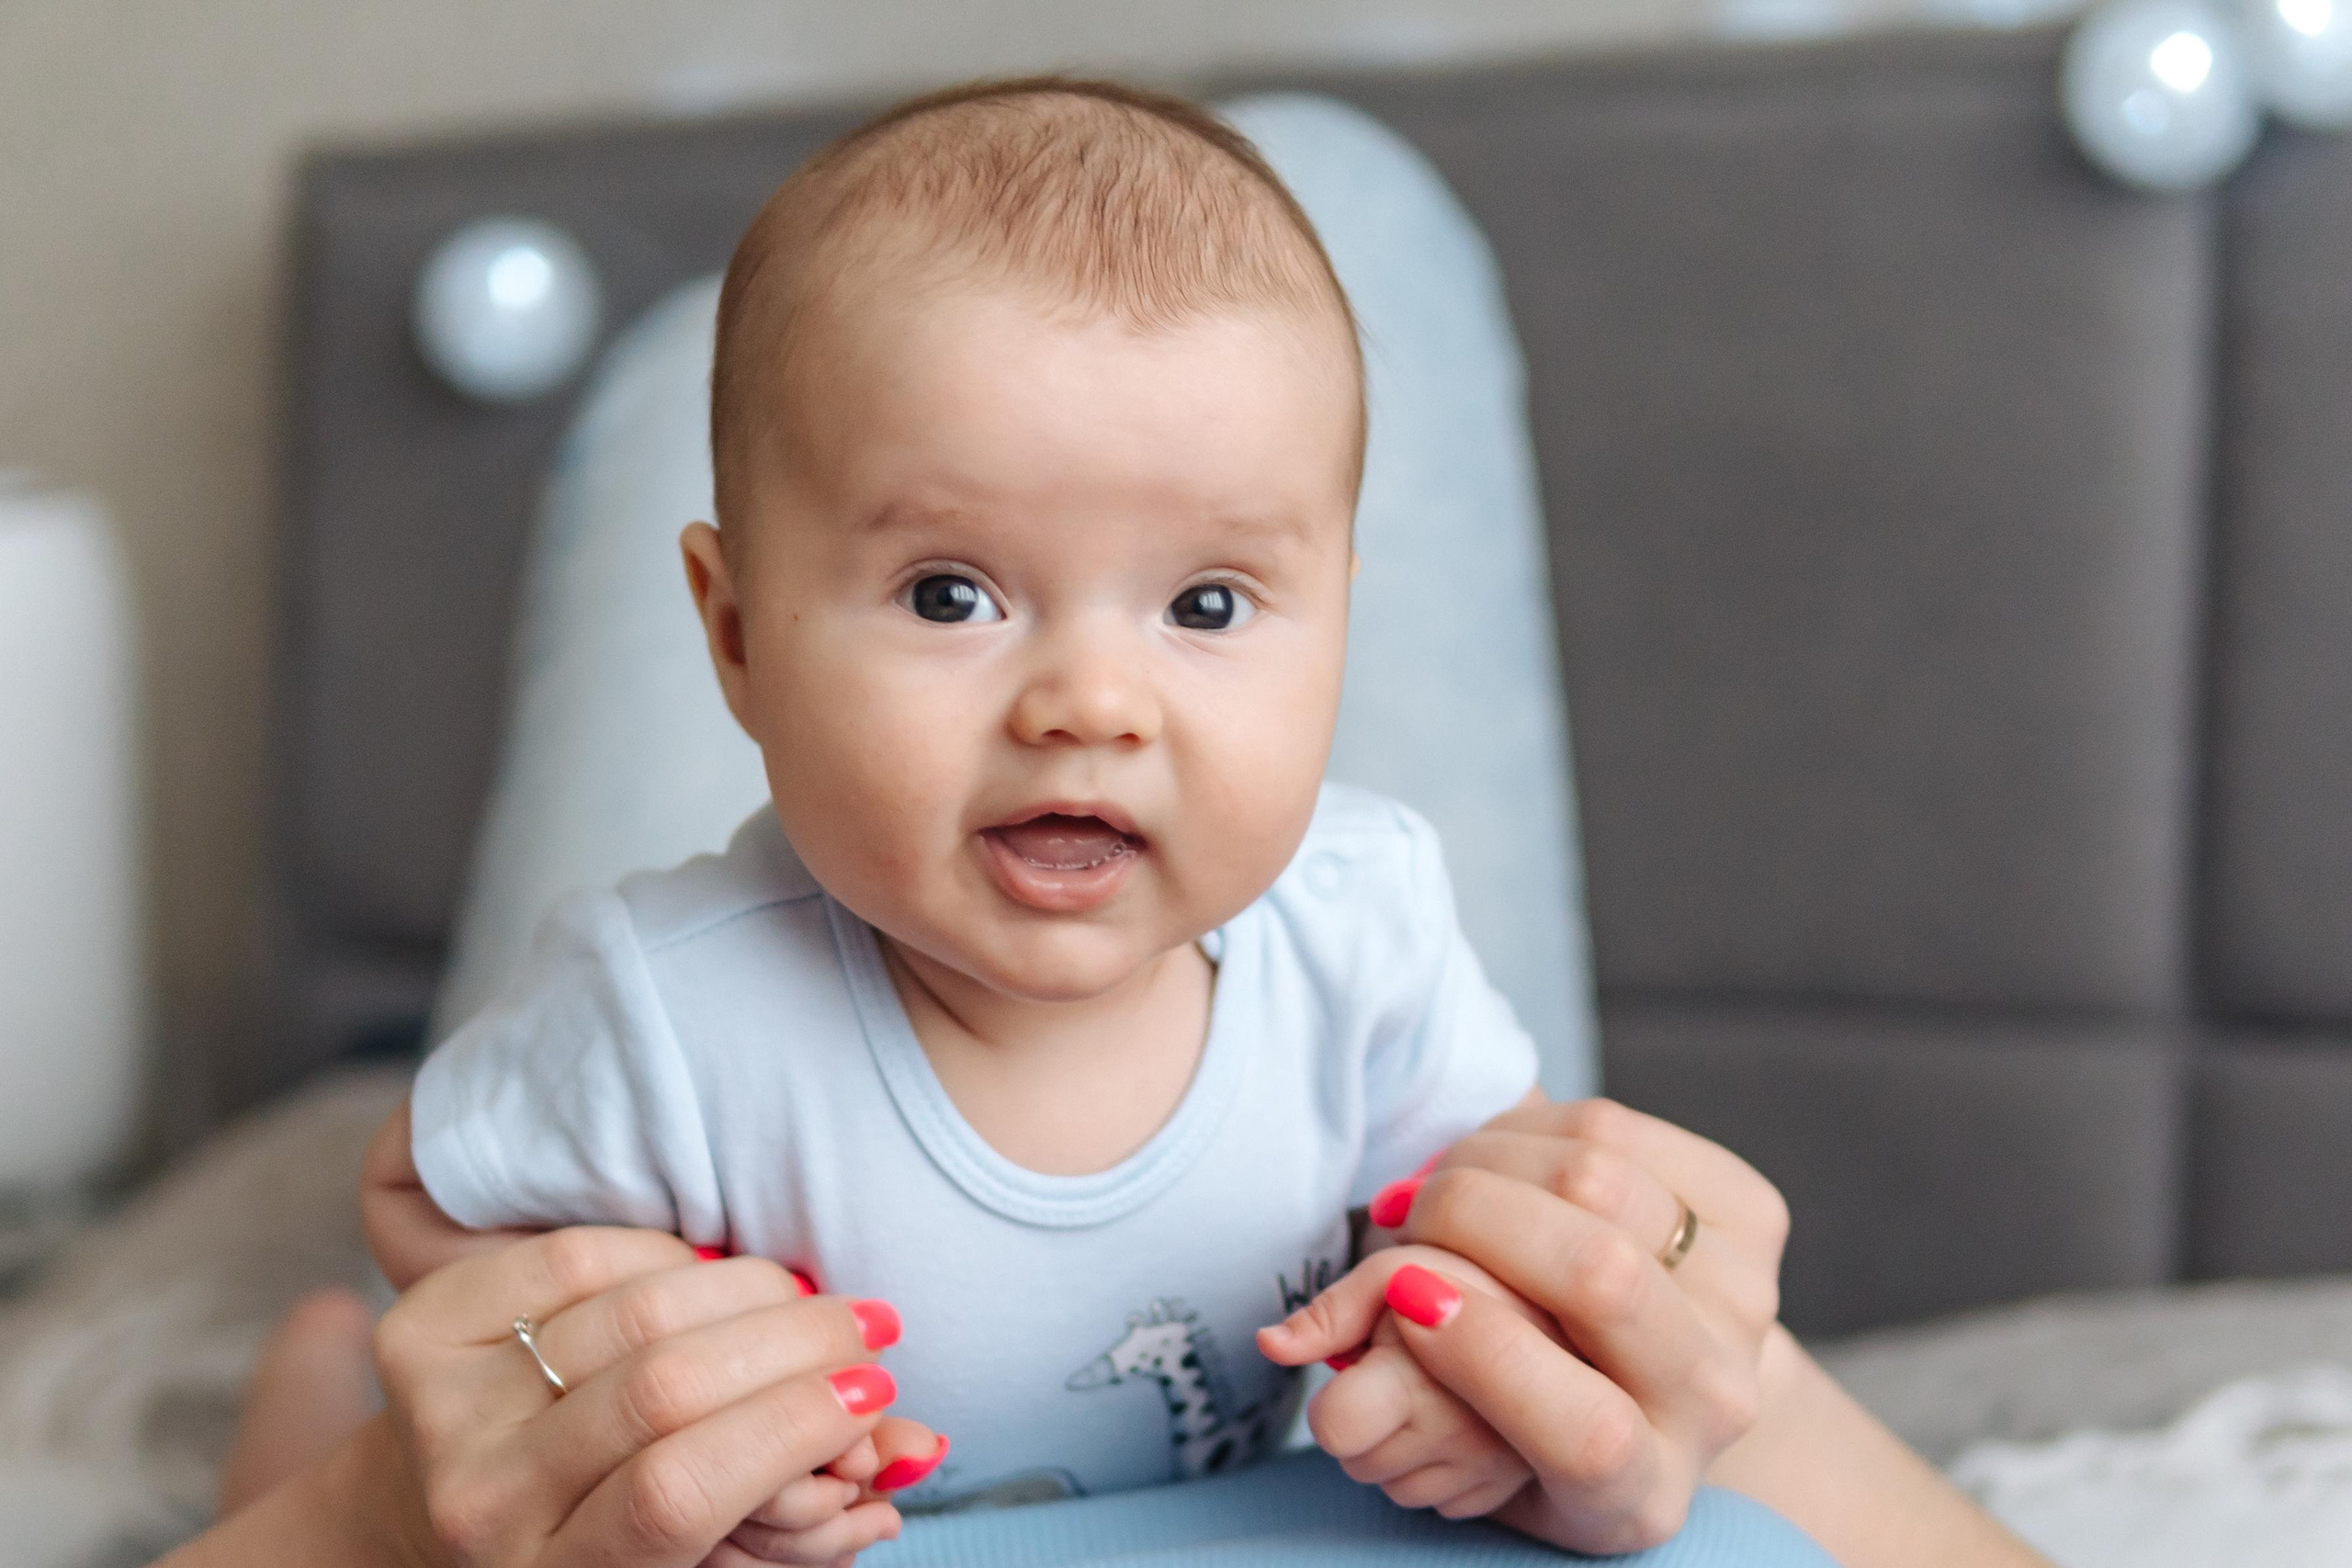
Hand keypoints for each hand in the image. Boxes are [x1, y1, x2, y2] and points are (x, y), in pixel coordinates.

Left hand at [356, 1226, 909, 1566]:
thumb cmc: (599, 1545)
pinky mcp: (421, 1328)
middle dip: (795, 1340)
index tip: (872, 1390)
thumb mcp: (702, 1561)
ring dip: (748, 1288)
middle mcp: (481, 1502)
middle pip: (662, 1388)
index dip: (791, 1428)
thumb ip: (806, 1518)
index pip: (678, 1492)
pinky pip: (575, 1257)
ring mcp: (438, 1411)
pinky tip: (706, 1275)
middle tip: (868, 1326)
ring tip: (804, 1299)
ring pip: (631, 1310)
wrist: (422, 1527)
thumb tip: (917, 1446)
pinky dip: (664, 1256)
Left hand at [1261, 1243, 1549, 1520]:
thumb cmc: (1463, 1277)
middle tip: (1403, 1369)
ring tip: (1436, 1387)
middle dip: (1365, 1423)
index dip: (1332, 1402)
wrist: (1559, 1301)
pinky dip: (1439, 1466)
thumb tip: (1270, 1345)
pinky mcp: (1505, 1489)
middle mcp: (1459, 1433)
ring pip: (1394, 1488)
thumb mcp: (1391, 1271)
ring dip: (1401, 1448)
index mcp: (1421, 1377)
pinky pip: (1438, 1500)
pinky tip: (1462, 1415)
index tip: (1360, 1372)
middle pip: (1356, 1464)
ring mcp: (1487, 1468)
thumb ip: (1327, 1312)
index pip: (1334, 1429)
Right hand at [1265, 1099, 1787, 1553]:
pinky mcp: (1754, 1215)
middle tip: (1404, 1212)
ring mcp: (1747, 1302)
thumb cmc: (1529, 1419)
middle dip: (1468, 1216)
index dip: (1485, 1355)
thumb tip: (1286, 1342)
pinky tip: (1500, 1155)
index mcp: (1641, 1494)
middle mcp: (1714, 1402)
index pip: (1585, 1431)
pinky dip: (1532, 1124)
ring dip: (1487, 1157)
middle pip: (1597, 1273)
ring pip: (1600, 1175)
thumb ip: (1383, 1396)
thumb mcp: (1456, 1452)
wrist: (1664, 1387)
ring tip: (1442, 1183)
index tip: (1405, 1291)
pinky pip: (1617, 1127)